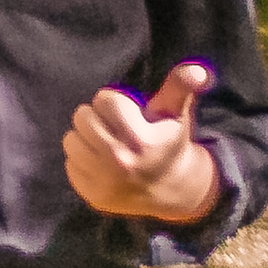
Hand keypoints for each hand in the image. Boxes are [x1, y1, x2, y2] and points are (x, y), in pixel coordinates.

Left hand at [65, 62, 222, 223]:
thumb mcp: (177, 114)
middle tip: (114, 126)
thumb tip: (197, 71)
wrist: (170, 190)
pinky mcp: (92, 195)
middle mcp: (119, 162)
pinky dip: (81, 160)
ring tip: (106, 141)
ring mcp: (104, 181)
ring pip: (71, 139)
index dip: (115, 102)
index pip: (104, 100)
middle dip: (97, 116)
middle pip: (83, 117)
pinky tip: (101, 162)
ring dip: (85, 136)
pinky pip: (70, 164)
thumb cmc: (168, 143)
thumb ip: (181, 87)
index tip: (127, 113)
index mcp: (140, 140)